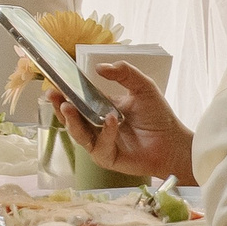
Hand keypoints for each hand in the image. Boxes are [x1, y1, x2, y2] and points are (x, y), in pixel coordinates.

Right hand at [56, 61, 195, 182]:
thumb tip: (100, 67)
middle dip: (59, 106)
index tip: (55, 82)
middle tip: (53, 94)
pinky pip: (99, 146)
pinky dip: (104, 133)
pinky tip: (111, 121)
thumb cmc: (158, 116)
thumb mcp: (142, 87)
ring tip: (69, 107)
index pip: (78, 100)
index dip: (65, 92)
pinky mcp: (107, 158)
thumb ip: (124, 73)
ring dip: (72, 120)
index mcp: (101, 109)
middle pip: (71, 118)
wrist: (173, 142)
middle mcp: (96, 127)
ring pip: (78, 134)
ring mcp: (100, 144)